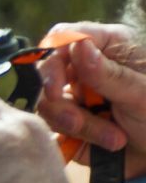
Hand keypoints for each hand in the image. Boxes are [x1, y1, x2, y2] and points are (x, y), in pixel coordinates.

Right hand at [38, 23, 145, 176]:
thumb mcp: (141, 93)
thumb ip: (108, 73)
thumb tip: (79, 46)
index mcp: (107, 47)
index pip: (65, 36)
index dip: (51, 59)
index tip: (53, 90)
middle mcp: (85, 68)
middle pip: (46, 75)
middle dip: (61, 105)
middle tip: (77, 123)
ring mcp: (74, 97)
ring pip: (49, 107)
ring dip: (79, 127)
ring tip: (113, 138)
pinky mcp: (66, 124)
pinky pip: (51, 130)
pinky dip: (74, 141)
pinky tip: (102, 146)